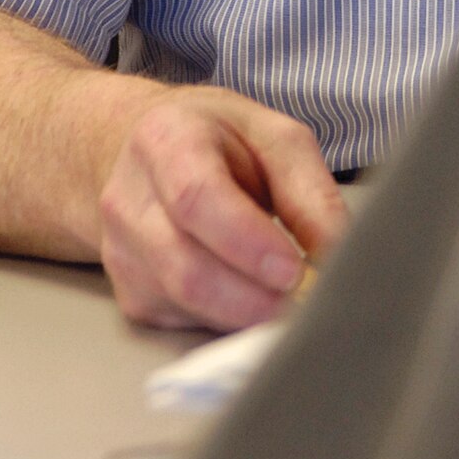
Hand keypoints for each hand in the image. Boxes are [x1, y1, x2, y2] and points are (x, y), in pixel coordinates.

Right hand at [95, 88, 349, 329]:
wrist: (151, 151)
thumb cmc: (220, 140)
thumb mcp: (275, 138)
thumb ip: (309, 190)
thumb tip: (337, 250)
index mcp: (167, 139)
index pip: (196, 197)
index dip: (245, 240)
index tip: (293, 269)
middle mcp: (129, 198)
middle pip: (184, 265)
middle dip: (252, 295)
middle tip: (303, 299)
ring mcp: (120, 251)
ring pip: (182, 301)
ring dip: (243, 313)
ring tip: (288, 305)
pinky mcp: (129, 292)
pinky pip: (180, 320)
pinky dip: (225, 320)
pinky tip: (253, 301)